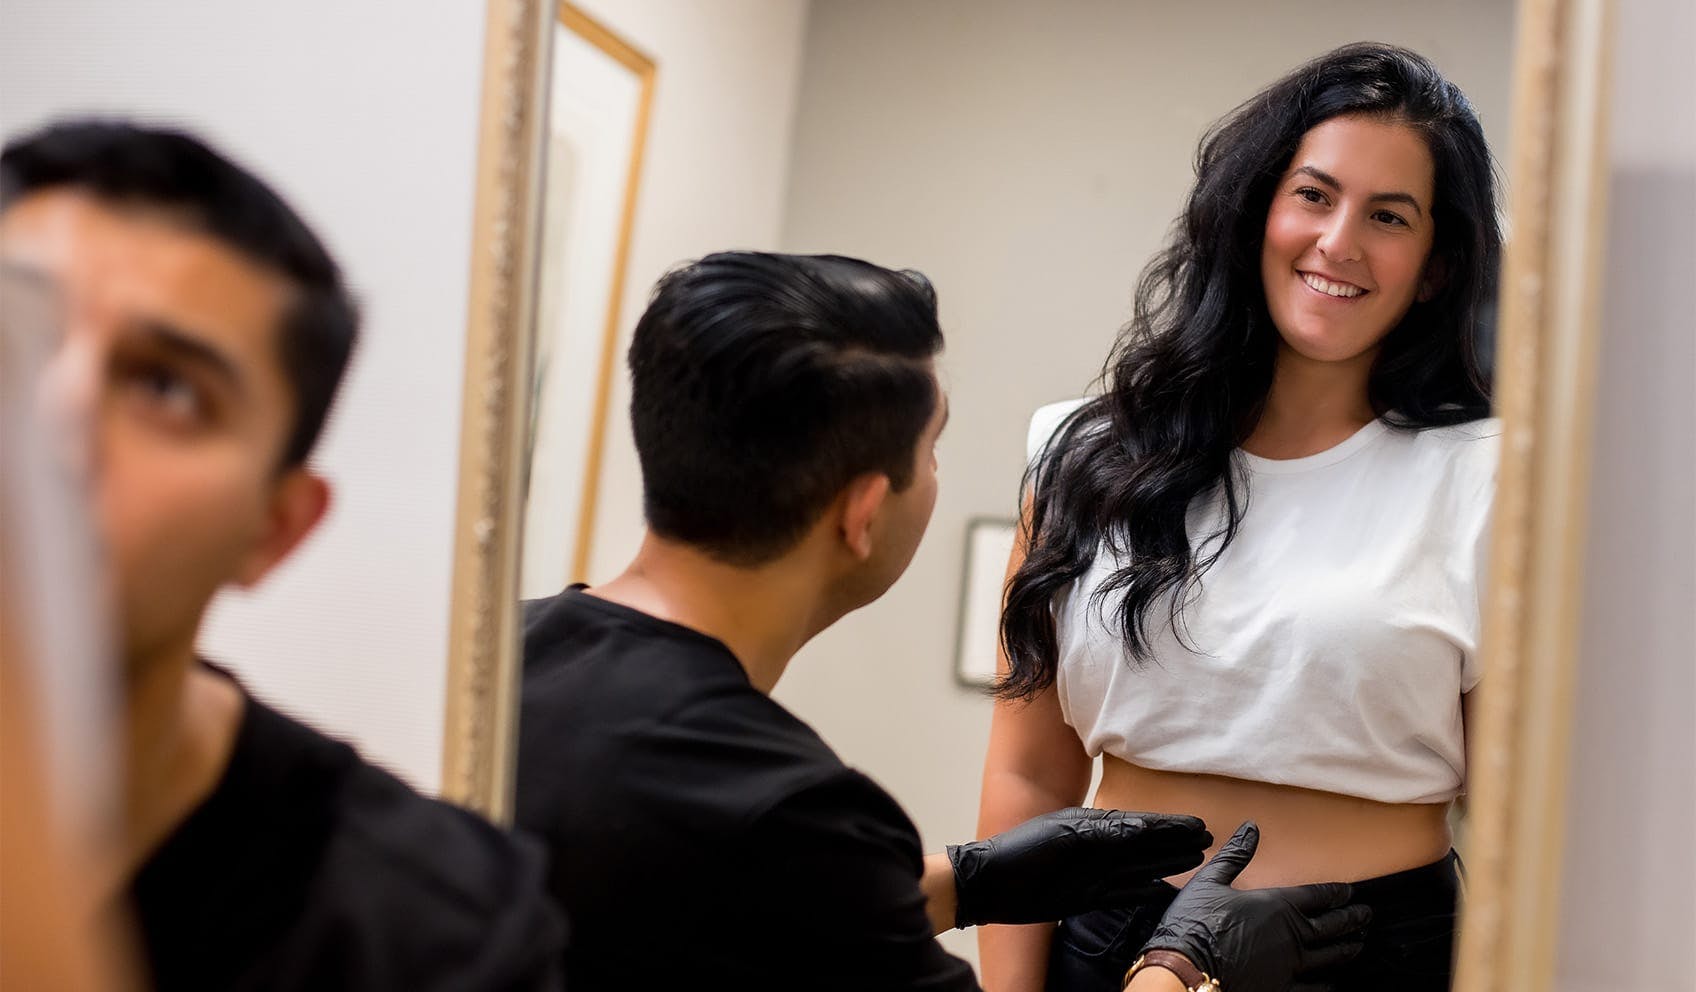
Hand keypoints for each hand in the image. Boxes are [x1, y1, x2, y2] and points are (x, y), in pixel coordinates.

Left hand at [946, 808, 1209, 927]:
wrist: (990, 882)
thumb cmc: (1022, 850)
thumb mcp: (1064, 836)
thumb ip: (1104, 833)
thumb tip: (1142, 829)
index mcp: (1093, 828)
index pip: (1141, 826)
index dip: (1171, 826)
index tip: (1198, 825)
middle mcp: (1097, 849)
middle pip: (1146, 846)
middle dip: (1176, 842)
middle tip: (1208, 839)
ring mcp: (1093, 874)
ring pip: (1140, 868)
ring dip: (1166, 864)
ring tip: (1195, 859)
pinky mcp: (1085, 897)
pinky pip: (1122, 894)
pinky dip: (1142, 892)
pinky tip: (1162, 890)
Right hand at [1142, 822, 1371, 991]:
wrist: (1187, 969)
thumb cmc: (1195, 923)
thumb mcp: (1211, 880)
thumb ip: (1236, 854)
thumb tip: (1251, 828)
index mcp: (1278, 906)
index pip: (1318, 896)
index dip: (1336, 893)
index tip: (1350, 892)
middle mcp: (1292, 936)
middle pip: (1333, 926)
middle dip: (1352, 919)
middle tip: (1366, 915)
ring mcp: (1291, 966)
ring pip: (1330, 957)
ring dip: (1347, 949)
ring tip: (1358, 945)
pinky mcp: (1281, 989)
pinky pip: (1314, 988)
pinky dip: (1327, 985)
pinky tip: (1333, 984)